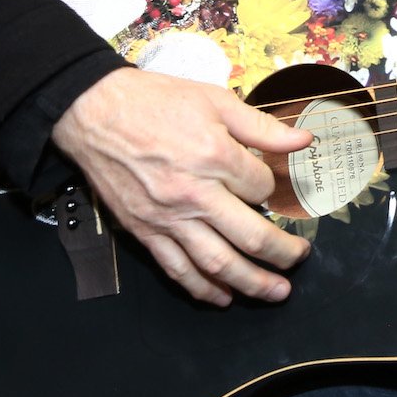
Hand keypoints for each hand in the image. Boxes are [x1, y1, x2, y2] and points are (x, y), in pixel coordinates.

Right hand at [51, 67, 314, 306]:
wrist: (93, 112)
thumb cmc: (152, 102)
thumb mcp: (215, 99)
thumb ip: (262, 126)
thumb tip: (303, 141)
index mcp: (215, 157)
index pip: (262, 188)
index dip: (274, 190)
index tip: (272, 187)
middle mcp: (194, 194)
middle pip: (251, 236)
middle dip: (283, 252)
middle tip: (299, 257)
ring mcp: (168, 218)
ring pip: (218, 263)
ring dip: (252, 283)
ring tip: (276, 291)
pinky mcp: (145, 231)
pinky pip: (177, 269)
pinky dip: (202, 289)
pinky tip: (223, 297)